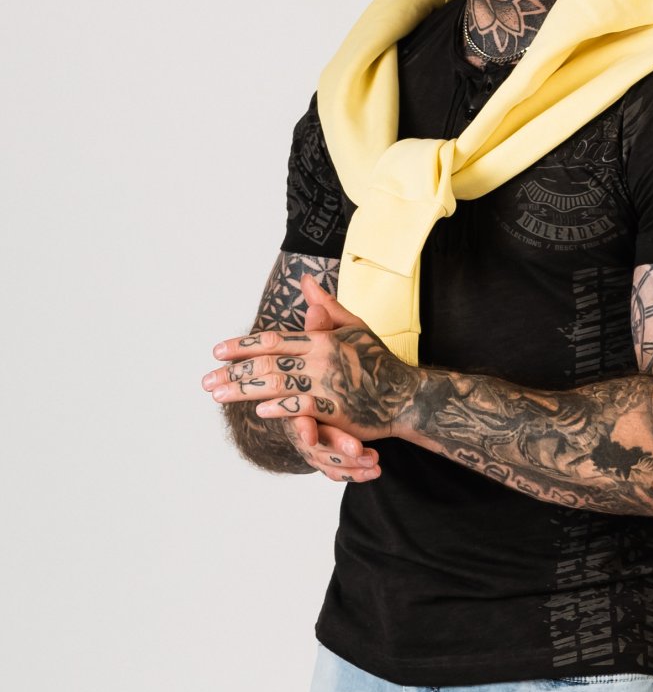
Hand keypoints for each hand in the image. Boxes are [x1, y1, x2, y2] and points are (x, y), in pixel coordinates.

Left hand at [202, 276, 416, 482]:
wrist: (406, 394)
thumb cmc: (378, 361)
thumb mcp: (354, 327)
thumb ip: (326, 306)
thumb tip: (305, 281)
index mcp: (321, 339)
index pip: (273, 338)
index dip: (243, 345)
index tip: (217, 351)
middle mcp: (321, 358)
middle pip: (268, 362)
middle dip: (233, 372)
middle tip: (206, 380)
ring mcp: (328, 384)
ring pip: (278, 383)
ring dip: (245, 390)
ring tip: (219, 395)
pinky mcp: (338, 409)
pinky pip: (304, 407)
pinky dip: (282, 408)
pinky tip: (261, 410)